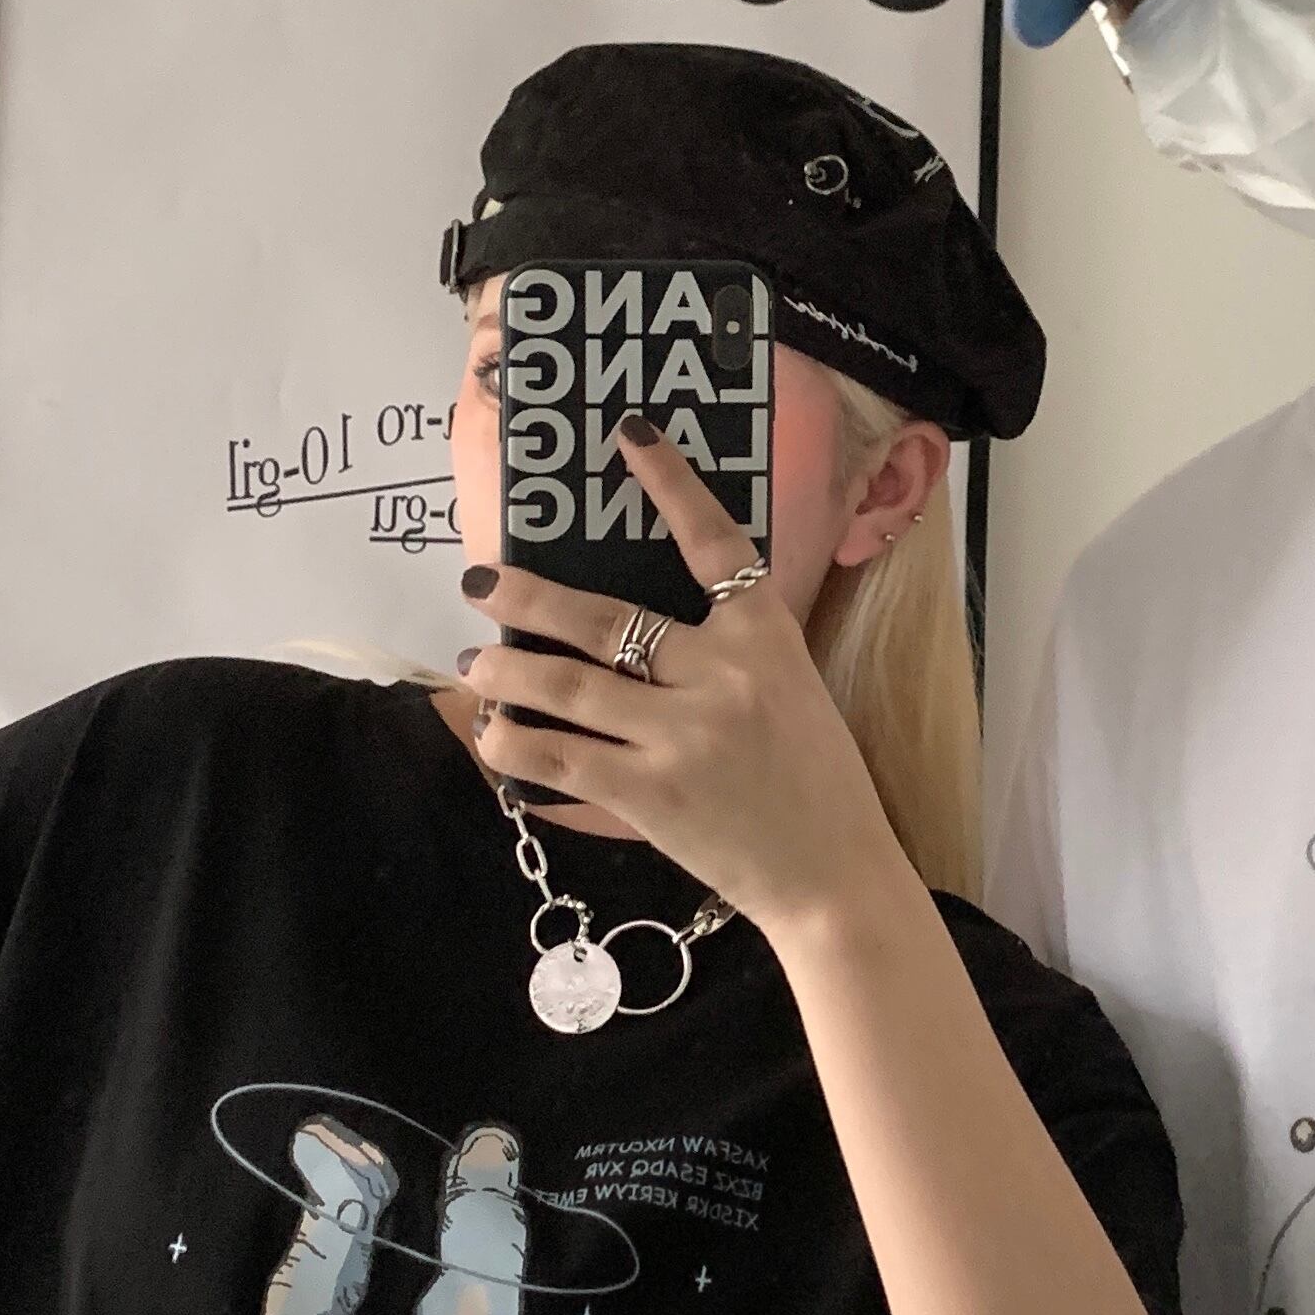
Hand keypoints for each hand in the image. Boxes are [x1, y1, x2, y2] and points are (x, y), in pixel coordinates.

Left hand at [461, 418, 907, 939]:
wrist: (834, 879)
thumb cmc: (815, 786)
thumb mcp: (793, 693)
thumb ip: (731, 652)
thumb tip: (641, 627)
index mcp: (767, 640)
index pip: (714, 542)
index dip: (670, 483)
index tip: (629, 435)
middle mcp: (721, 678)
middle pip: (604, 617)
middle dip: (529, 596)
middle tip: (483, 581)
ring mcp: (682, 738)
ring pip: (565, 684)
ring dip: (506, 670)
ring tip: (479, 663)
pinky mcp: (649, 796)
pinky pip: (558, 758)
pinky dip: (515, 743)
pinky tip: (495, 734)